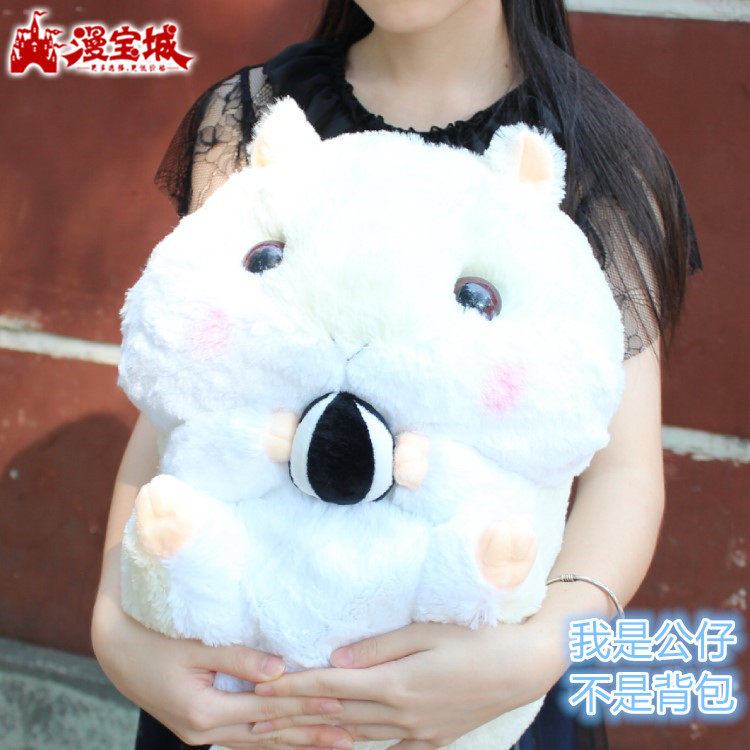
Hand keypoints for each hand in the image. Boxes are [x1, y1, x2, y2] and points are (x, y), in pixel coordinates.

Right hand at [91, 593, 353, 748]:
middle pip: (269, 733)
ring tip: (333, 742)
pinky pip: (245, 739)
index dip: (306, 704)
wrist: (116, 653)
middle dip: (311, 732)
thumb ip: (239, 659)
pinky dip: (272, 740)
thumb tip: (281, 671)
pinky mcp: (201, 729)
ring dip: (297, 741)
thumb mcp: (195, 647)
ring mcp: (202, 735)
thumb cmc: (155, 641)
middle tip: (351, 733)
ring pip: (260, 742)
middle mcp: (205, 731)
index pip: (268, 709)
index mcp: (205, 711)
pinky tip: (293, 741)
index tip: (340, 700)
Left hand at [251, 619, 562, 748]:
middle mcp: (400, 714)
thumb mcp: (427, 632)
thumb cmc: (476, 639)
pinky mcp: (431, 738)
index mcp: (396, 684)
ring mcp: (416, 732)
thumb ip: (378, 647)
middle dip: (290, 718)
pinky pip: (384, 747)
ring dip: (314, 735)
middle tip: (252, 722)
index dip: (292, 688)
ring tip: (281, 737)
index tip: (260, 690)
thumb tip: (334, 658)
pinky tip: (339, 746)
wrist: (523, 668)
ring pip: (353, 737)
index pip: (330, 686)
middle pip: (334, 716)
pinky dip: (355, 746)